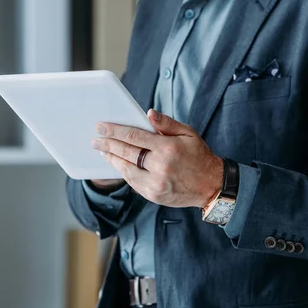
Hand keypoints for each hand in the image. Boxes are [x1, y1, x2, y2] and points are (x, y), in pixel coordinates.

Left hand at [92, 109, 223, 207]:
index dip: (115, 131)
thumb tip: (148, 113)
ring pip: (126, 169)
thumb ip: (167, 123)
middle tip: (95, 139)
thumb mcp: (188, 134)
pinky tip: (118, 163)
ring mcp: (155, 183)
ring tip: (103, 151)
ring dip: (112, 159)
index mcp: (167, 148)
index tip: (102, 126)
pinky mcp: (153, 195)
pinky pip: (132, 182)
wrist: (211, 186)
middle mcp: (160, 166)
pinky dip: (123, 171)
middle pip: (126, 152)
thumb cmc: (199, 156)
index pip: (134, 136)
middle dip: (108, 144)